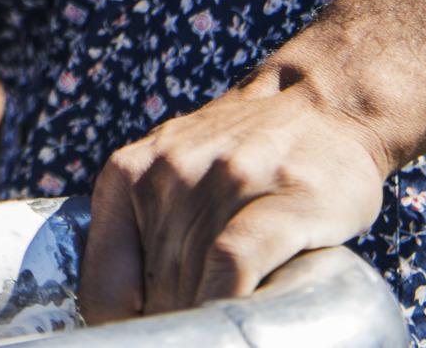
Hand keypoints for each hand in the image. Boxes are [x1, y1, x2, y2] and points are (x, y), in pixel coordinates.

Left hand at [80, 69, 392, 319]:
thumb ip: (143, 232)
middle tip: (196, 331)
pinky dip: (229, 301)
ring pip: (193, 284)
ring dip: (206, 322)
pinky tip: (238, 320)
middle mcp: (168, 174)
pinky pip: (236, 261)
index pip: (104, 289)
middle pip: (155, 295)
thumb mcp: (169, 174)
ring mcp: (227, 181)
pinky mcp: (285, 196)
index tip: (150, 338)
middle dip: (178, 327)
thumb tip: (125, 318)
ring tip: (223, 329)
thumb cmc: (241, 155)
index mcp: (127, 175)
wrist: (322, 101)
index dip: (124, 333)